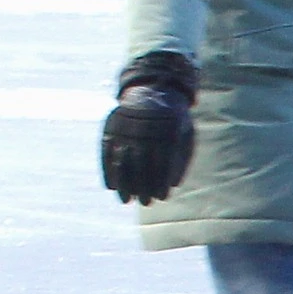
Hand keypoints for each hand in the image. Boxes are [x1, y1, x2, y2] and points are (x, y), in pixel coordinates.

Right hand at [101, 52, 197, 204]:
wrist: (154, 90)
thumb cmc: (175, 121)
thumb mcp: (186, 135)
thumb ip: (181, 159)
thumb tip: (172, 185)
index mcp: (168, 129)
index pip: (163, 160)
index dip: (161, 180)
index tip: (162, 197)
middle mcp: (145, 127)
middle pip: (141, 162)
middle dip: (143, 186)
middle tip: (145, 203)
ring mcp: (125, 125)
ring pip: (122, 159)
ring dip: (123, 183)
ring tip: (127, 200)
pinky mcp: (110, 125)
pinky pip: (106, 151)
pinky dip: (107, 170)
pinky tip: (111, 186)